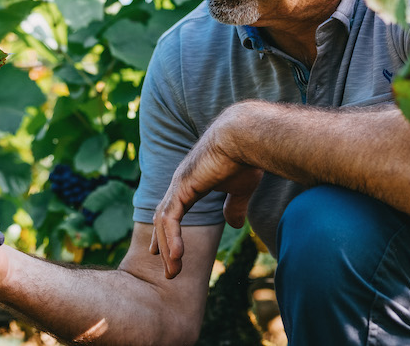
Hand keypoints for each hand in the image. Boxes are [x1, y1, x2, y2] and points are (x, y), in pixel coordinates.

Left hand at [149, 114, 262, 279]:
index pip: (172, 211)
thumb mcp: (240, 189)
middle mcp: (180, 183)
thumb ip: (234, 206)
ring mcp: (178, 184)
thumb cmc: (246, 157)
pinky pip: (171, 218)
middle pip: (163, 220)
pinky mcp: (182, 186)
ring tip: (173, 272)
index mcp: (191, 182)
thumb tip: (234, 225)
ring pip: (164, 222)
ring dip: (168, 248)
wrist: (246, 136)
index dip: (167, 232)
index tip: (164, 253)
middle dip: (164, 245)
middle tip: (169, 270)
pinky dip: (171, 238)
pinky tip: (177, 256)